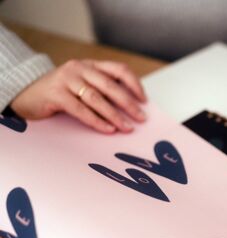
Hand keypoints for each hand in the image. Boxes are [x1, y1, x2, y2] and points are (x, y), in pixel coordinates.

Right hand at [11, 59, 146, 133]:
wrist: (28, 95)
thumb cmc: (62, 94)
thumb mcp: (83, 87)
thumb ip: (102, 92)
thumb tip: (131, 108)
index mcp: (90, 65)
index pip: (118, 69)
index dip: (134, 84)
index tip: (144, 100)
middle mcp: (79, 68)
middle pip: (110, 85)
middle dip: (128, 103)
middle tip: (141, 118)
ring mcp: (66, 79)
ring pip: (96, 98)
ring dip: (114, 115)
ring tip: (127, 128)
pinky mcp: (56, 94)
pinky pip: (81, 109)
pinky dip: (96, 121)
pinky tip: (108, 129)